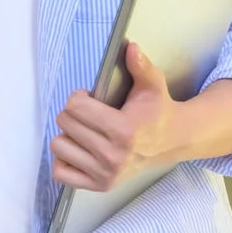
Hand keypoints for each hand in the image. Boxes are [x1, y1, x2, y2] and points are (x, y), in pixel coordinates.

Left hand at [50, 44, 185, 191]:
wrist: (172, 141)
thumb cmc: (158, 111)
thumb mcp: (153, 85)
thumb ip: (140, 66)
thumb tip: (130, 47)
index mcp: (123, 130)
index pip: (75, 108)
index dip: (79, 97)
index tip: (90, 98)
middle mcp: (112, 156)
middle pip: (65, 124)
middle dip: (73, 113)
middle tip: (90, 114)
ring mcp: (105, 173)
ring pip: (59, 146)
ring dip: (68, 135)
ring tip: (85, 131)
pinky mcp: (99, 185)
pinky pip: (61, 172)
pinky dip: (65, 159)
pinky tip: (79, 149)